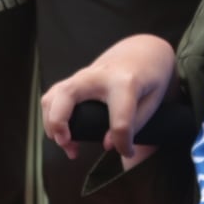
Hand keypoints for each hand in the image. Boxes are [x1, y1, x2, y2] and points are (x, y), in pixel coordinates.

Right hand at [42, 35, 179, 162]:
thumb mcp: (153, 101)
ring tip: (68, 144)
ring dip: (51, 123)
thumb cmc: (149, 78)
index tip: (128, 152)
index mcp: (125, 82)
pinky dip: (50, 117)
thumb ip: (134, 125)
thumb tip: (108, 145)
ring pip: (53, 96)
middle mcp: (98, 76)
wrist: (142, 52)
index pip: (120, 121)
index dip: (123, 144)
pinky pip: (52, 97)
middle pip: (68, 95)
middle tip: (67, 144)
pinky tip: (62, 133)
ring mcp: (82, 76)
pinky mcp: (73, 81)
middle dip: (59, 121)